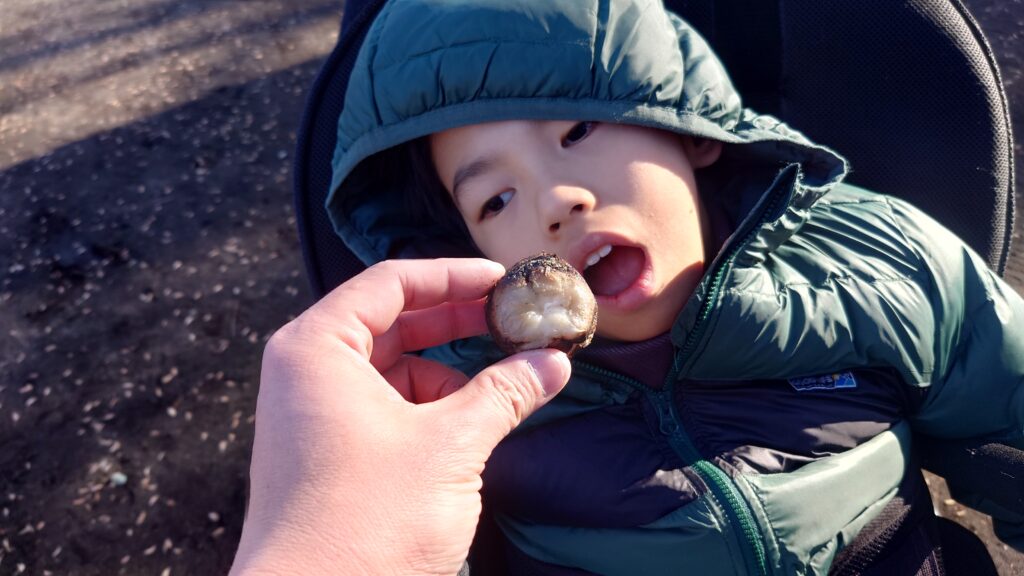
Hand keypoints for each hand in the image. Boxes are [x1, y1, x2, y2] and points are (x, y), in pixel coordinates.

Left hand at [230, 258, 570, 574]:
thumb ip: (504, 393)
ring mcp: (313, 414)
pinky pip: (385, 407)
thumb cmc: (363, 525)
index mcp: (316, 349)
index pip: (391, 282)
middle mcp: (306, 373)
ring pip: (392, 367)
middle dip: (457, 322)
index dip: (454, 277)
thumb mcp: (449, 447)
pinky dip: (429, 408)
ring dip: (448, 372)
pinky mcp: (327, 452)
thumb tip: (551, 362)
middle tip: (513, 323)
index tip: (504, 283)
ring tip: (502, 384)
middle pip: (391, 320)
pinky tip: (470, 424)